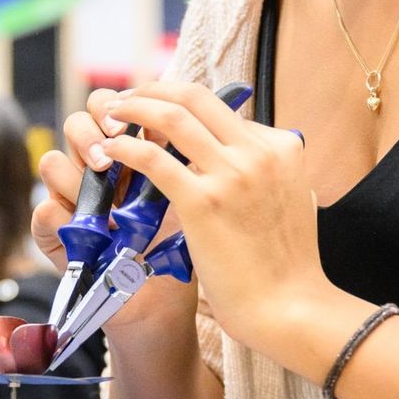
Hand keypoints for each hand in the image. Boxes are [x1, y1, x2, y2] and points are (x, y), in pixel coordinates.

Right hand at [33, 89, 197, 334]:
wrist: (163, 303)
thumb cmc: (178, 246)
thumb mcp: (186, 195)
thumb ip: (179, 158)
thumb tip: (193, 117)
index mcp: (128, 150)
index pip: (111, 106)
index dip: (118, 105)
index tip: (137, 125)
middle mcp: (95, 168)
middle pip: (77, 123)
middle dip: (91, 132)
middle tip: (108, 155)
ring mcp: (71, 198)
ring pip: (52, 161)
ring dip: (73, 174)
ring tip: (101, 198)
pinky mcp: (54, 233)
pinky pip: (43, 209)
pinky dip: (58, 213)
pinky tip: (82, 227)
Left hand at [100, 80, 330, 357]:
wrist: (291, 308)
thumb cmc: (286, 267)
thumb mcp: (290, 199)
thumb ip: (264, 172)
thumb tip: (235, 156)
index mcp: (281, 146)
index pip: (220, 109)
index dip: (179, 105)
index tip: (153, 112)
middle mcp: (258, 151)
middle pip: (193, 96)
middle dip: (150, 90)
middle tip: (123, 99)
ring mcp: (232, 174)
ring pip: (170, 116)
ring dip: (131, 108)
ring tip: (107, 114)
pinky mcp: (203, 202)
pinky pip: (153, 158)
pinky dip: (125, 147)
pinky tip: (109, 150)